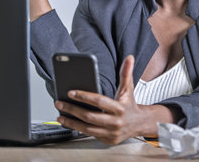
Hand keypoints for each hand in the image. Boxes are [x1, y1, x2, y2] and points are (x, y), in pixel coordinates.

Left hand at [55, 55, 175, 144]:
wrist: (139, 123)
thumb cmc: (129, 104)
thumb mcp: (128, 88)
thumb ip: (126, 73)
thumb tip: (129, 58)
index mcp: (120, 108)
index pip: (99, 101)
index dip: (84, 96)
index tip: (71, 92)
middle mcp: (116, 122)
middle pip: (90, 116)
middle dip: (72, 109)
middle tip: (60, 103)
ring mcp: (111, 133)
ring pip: (87, 128)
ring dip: (71, 122)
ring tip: (60, 115)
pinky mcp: (107, 140)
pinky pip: (89, 135)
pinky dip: (77, 129)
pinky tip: (69, 122)